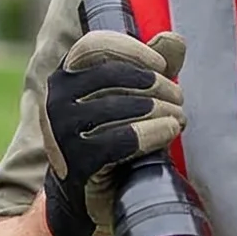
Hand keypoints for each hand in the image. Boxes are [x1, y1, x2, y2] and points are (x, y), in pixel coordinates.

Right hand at [39, 27, 187, 235]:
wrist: (84, 196)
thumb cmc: (112, 137)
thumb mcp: (131, 99)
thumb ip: (151, 68)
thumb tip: (175, 39)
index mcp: (65, 77)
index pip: (95, 47)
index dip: (133, 51)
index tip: (162, 65)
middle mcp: (57, 100)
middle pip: (116, 77)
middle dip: (158, 85)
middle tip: (179, 100)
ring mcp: (62, 132)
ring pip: (124, 108)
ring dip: (162, 111)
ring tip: (180, 119)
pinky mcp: (77, 162)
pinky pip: (123, 140)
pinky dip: (154, 133)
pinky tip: (170, 132)